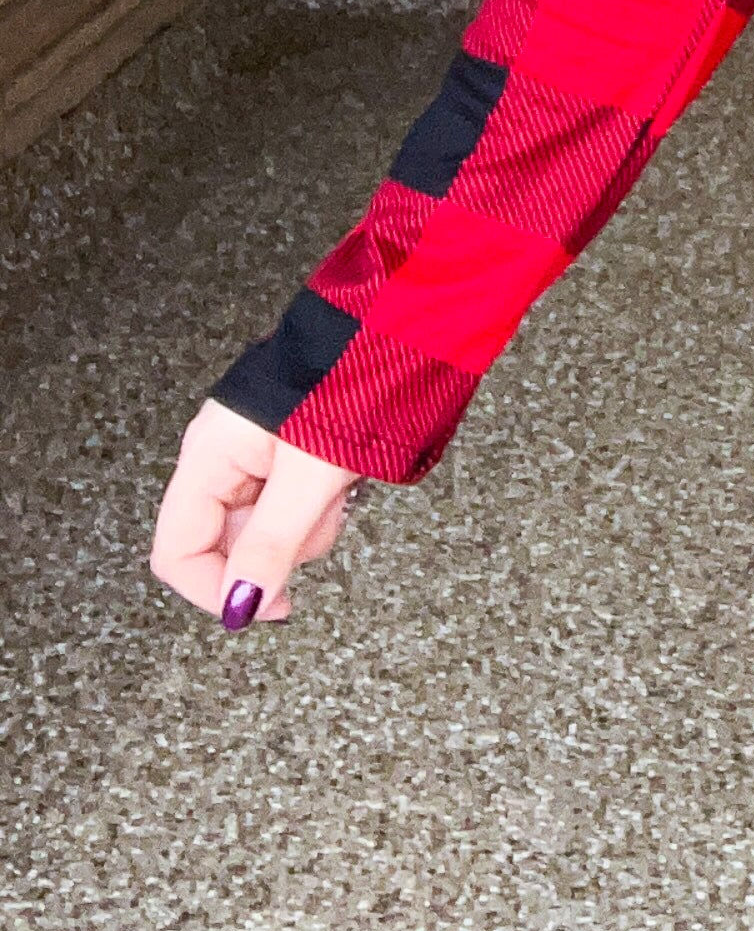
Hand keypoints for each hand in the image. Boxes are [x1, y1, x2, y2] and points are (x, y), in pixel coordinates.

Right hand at [150, 400, 370, 629]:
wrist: (398, 323)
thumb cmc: (349, 377)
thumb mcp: (310, 472)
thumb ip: (273, 542)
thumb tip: (240, 605)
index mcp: (207, 454)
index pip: (176, 550)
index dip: (215, 590)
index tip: (267, 607)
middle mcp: (221, 454)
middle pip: (225, 540)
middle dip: (278, 546)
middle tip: (321, 517)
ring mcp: (255, 451)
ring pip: (264, 525)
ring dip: (306, 521)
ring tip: (339, 485)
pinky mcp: (289, 449)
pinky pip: (292, 501)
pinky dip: (319, 502)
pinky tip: (344, 478)